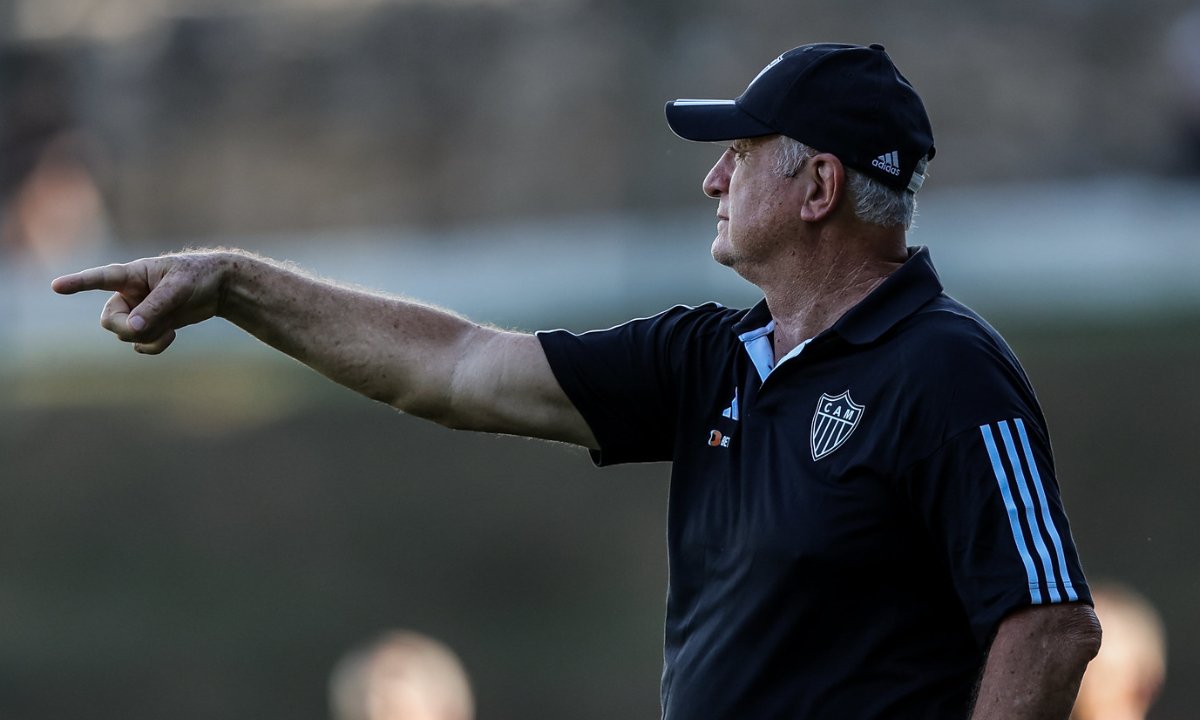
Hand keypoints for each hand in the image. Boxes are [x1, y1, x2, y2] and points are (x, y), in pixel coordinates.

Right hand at [51, 252, 229, 353]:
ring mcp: (138, 311)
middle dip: (127, 329)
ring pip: (126, 335)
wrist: (219, 288)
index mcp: (133, 274)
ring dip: (148, 336)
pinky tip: (170, 335)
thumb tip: (132, 330)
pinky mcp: (150, 325)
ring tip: (171, 324)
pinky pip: (139, 344)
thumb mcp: (179, 289)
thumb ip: (155, 308)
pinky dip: (153, 346)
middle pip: (109, 321)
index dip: (79, 283)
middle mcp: (129, 293)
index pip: (101, 278)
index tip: (57, 286)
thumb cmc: (199, 277)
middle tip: (151, 328)